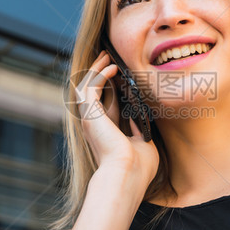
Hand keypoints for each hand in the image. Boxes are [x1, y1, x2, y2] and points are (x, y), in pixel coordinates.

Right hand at [74, 51, 158, 187]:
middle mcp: (95, 123)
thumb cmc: (137, 167)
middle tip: (108, 56)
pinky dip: (100, 75)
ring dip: (96, 69)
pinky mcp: (90, 114)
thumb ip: (139, 127)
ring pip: (87, 85)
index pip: (106, 103)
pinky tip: (112, 67)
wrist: (127, 174)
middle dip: (99, 72)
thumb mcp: (142, 142)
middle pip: (92, 91)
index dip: (111, 86)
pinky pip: (91, 87)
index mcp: (106, 131)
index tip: (120, 73)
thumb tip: (140, 113)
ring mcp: (90, 118)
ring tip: (107, 55)